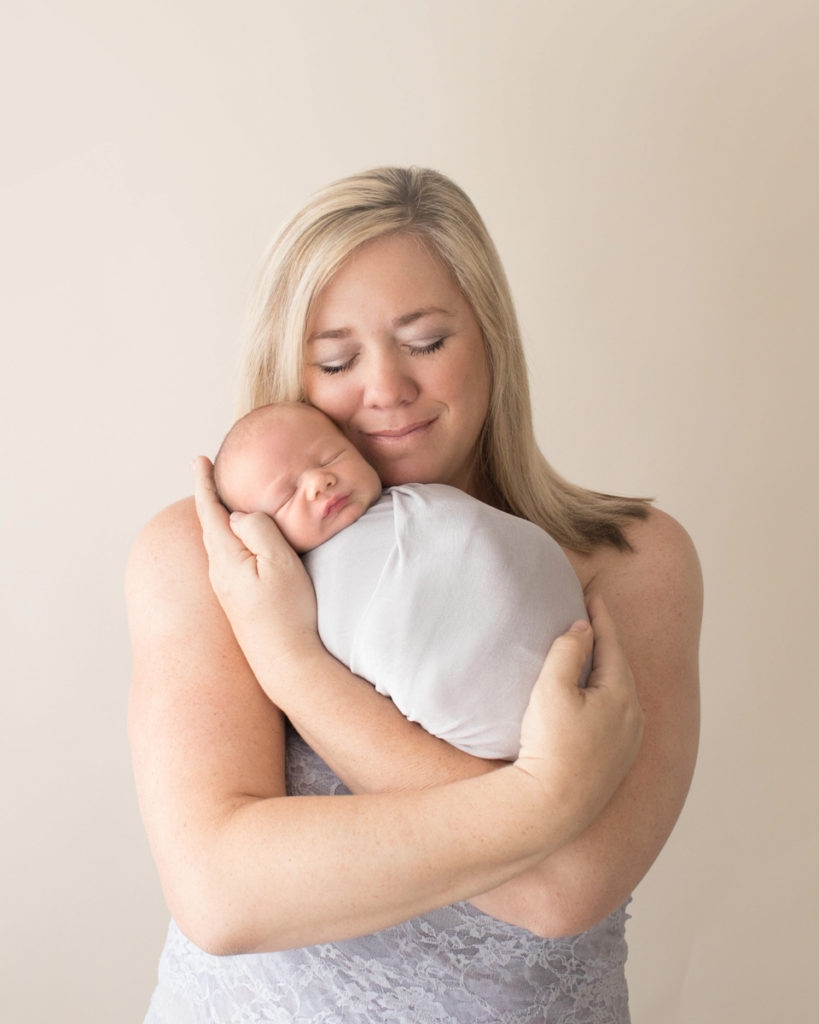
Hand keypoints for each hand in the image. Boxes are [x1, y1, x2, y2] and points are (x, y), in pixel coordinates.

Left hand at [192, 455, 320, 671]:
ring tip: (220, 502)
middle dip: (207, 498)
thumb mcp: (279, 561)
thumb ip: (257, 530)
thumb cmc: (287, 611)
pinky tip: (236, 544)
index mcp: (226, 556)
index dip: (204, 483)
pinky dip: (229, 540)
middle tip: (206, 473)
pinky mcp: (237, 602)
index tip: (198, 460)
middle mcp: (219, 572)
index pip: (210, 510)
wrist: (286, 663)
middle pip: (210, 526)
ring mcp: (226, 589)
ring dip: (218, 520)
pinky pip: (228, 559)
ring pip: (219, 544)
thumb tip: (237, 515)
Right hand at [515, 595, 643, 827]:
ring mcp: (629, 742)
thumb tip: (583, 629)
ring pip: (621, 693)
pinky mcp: (618, 762)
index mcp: (622, 694)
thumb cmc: (549, 746)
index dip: (601, 617)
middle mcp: (634, 717)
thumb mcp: (551, 690)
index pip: (612, 643)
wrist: (552, 808)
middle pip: (620, 667)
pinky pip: (618, 715)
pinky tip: (594, 699)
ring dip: (607, 670)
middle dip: (607, 642)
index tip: (593, 595)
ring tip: (591, 655)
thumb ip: (567, 652)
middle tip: (591, 619)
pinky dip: (607, 695)